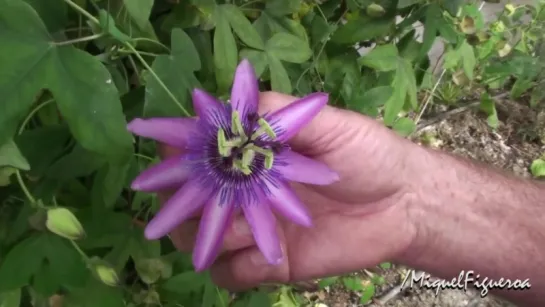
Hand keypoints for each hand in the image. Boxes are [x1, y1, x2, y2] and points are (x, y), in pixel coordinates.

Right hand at [162, 91, 419, 290]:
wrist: (404, 204)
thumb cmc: (368, 155)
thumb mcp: (328, 123)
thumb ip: (279, 114)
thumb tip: (231, 109)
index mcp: (254, 155)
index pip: (201, 154)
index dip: (179, 154)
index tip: (172, 154)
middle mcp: (246, 192)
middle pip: (189, 202)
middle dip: (181, 203)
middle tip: (200, 200)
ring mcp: (256, 230)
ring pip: (201, 242)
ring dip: (211, 236)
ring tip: (242, 226)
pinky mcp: (271, 262)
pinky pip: (232, 275)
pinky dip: (239, 268)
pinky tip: (271, 254)